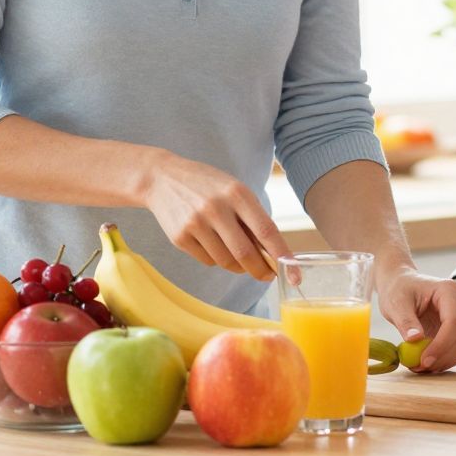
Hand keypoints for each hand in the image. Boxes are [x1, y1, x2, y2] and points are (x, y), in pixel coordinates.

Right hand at [135, 148, 289, 279]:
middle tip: (268, 276)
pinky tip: (215, 246)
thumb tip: (272, 253)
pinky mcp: (179, 238)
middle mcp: (216, 209)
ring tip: (241, 259)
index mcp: (237, 193)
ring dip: (239, 267)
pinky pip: (208, 260)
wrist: (162, 179)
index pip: (266, 231)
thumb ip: (253, 218)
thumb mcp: (235, 191)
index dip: (282, 255)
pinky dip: (217, 260)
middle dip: (261, 270)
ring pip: (226, 261)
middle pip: (245, 253)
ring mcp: (195, 224)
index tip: (293, 274)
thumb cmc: (208, 186)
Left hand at [376, 266, 455, 373]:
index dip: (442, 344)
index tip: (424, 360)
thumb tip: (415, 340)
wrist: (402, 284)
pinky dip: (446, 359)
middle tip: (419, 367)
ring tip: (420, 366)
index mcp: (449, 291)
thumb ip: (406, 321)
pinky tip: (427, 363)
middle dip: (443, 356)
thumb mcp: (396, 303)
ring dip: (445, 361)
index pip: (455, 322)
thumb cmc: (399, 289)